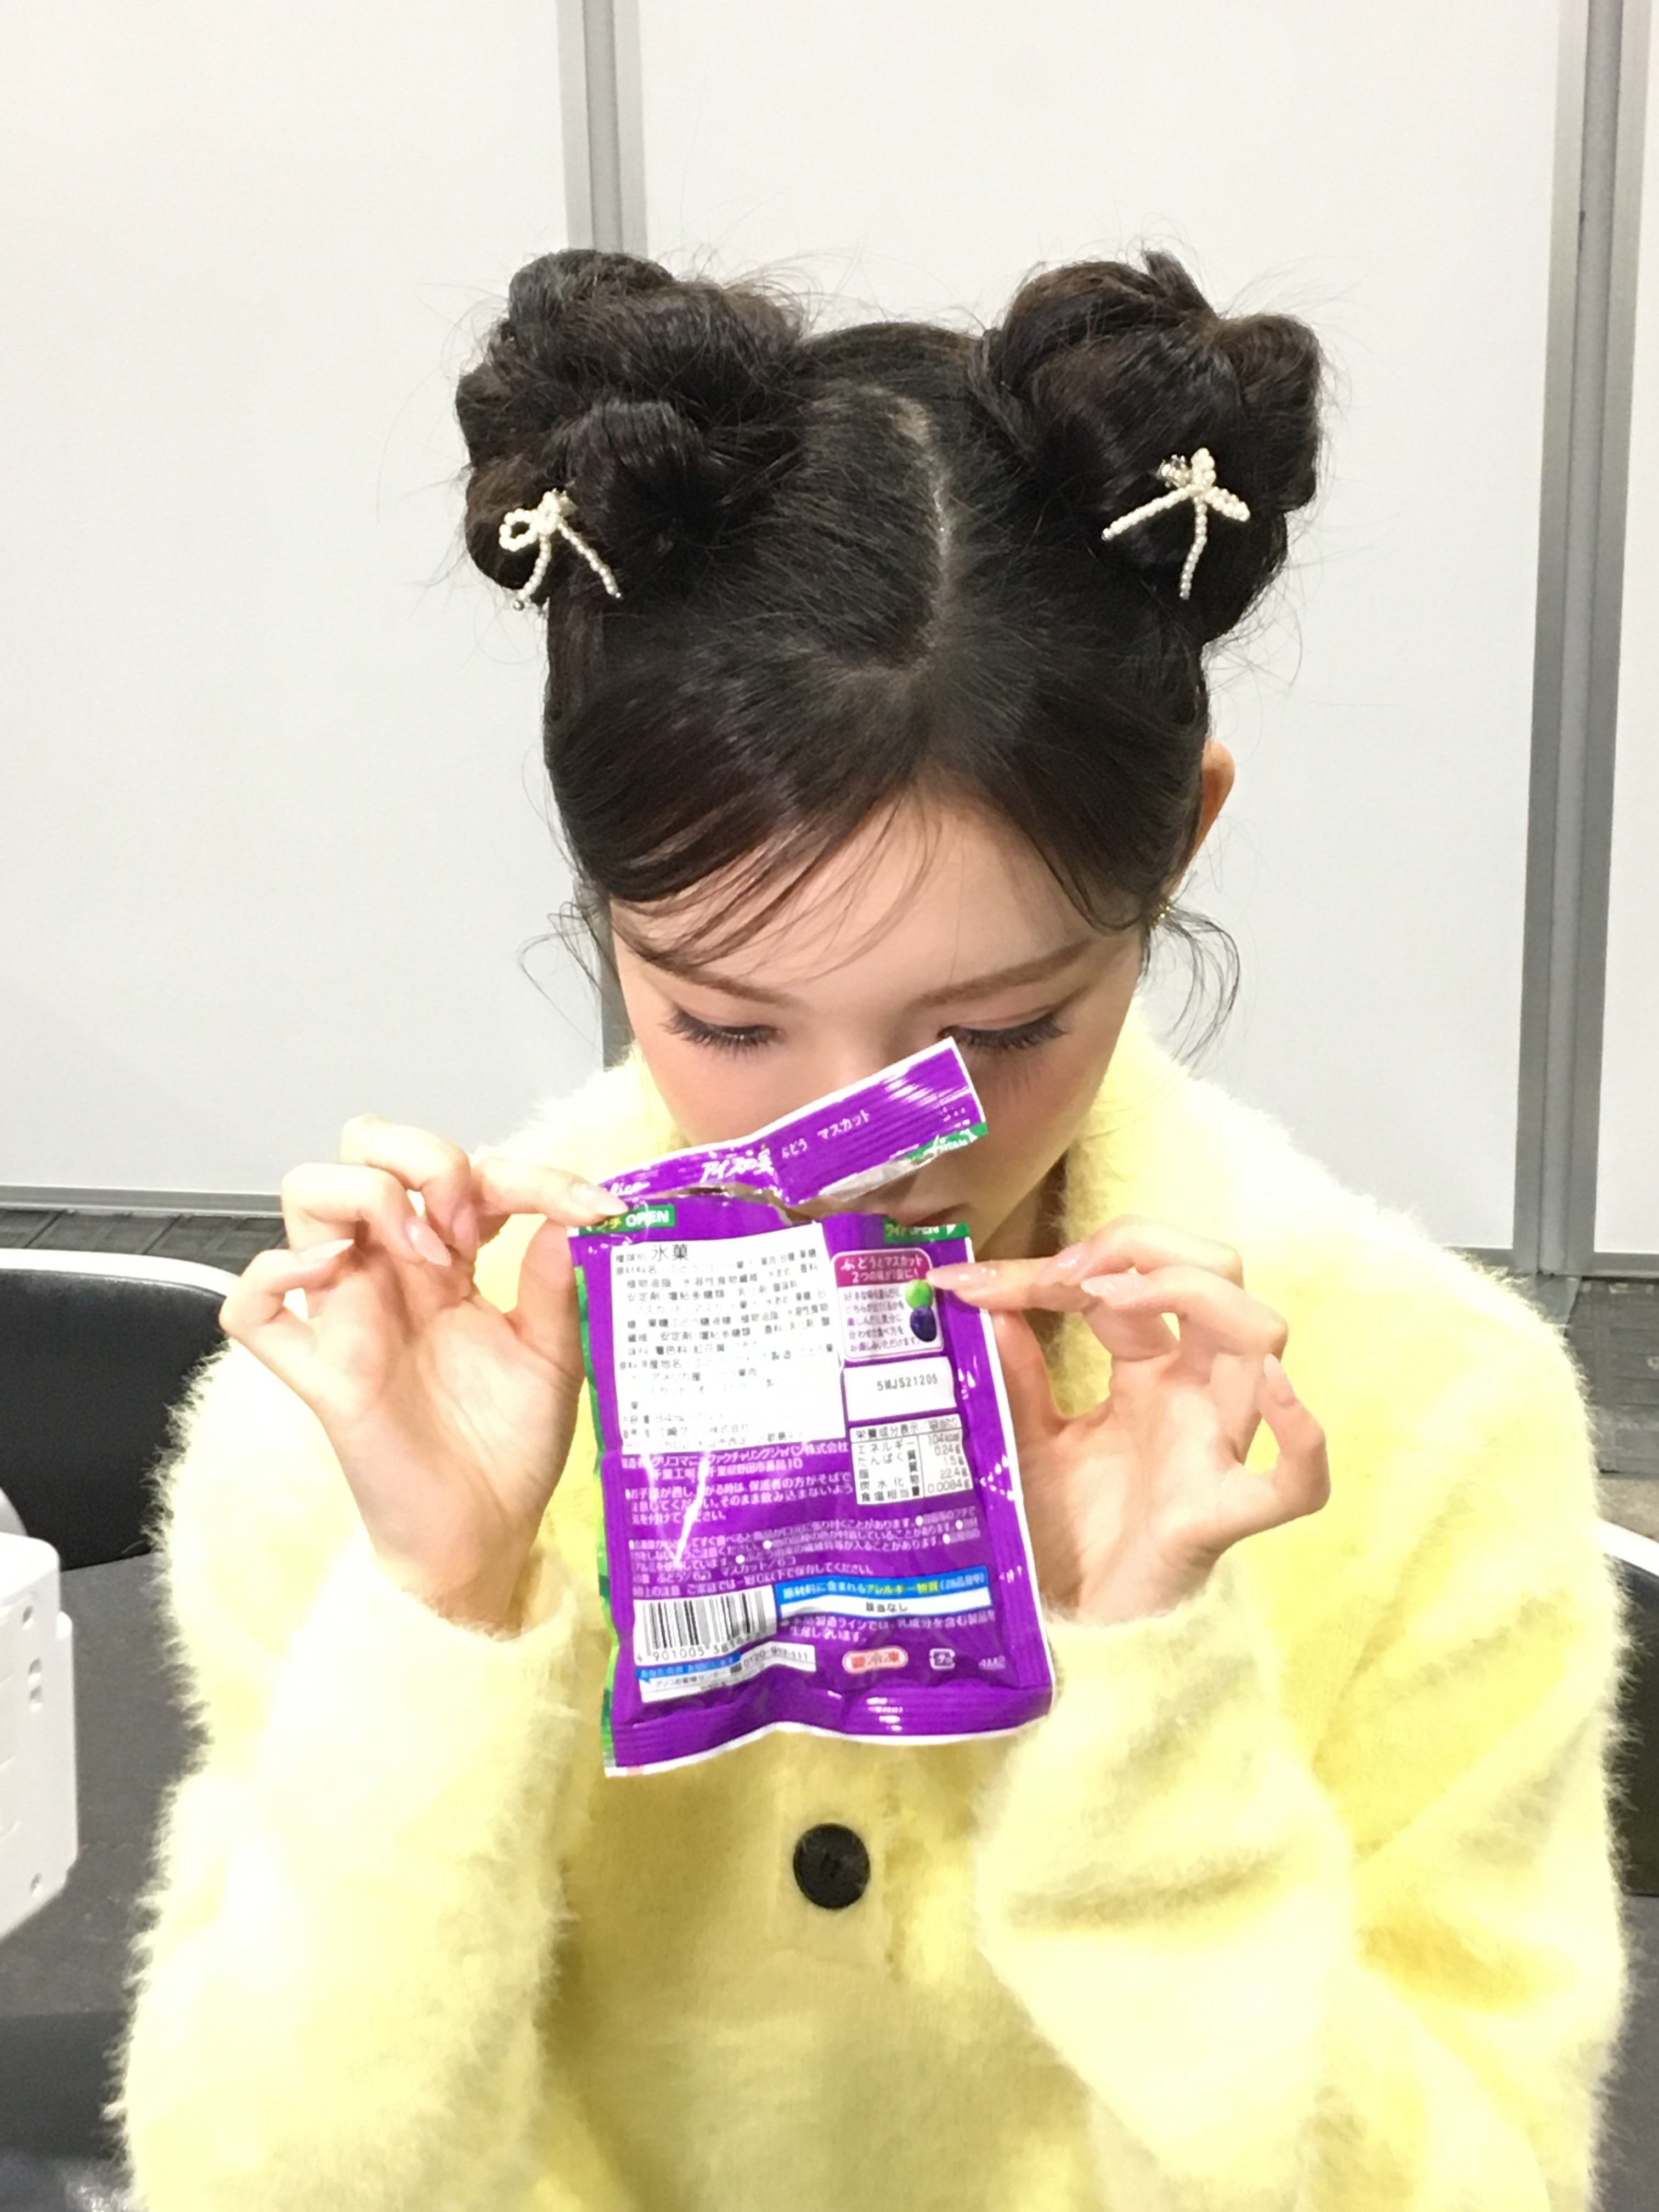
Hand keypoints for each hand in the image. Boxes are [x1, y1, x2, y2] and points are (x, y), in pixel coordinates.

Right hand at [218, 1116, 619, 1619]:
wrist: (487, 1535)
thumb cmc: (511, 1447)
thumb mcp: (556, 1354)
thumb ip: (555, 1281)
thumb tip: (570, 1214)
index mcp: (450, 1261)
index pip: (464, 1170)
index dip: (525, 1173)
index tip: (585, 1208)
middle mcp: (392, 1272)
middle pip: (362, 1149)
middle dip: (421, 1155)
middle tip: (471, 1222)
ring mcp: (348, 1314)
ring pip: (304, 1195)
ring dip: (367, 1196)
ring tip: (424, 1250)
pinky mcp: (319, 1372)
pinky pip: (251, 1306)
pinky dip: (277, 1272)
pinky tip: (336, 1275)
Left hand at [929, 1216, 1330, 1626]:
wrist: (1063, 1627)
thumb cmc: (1060, 1533)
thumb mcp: (1024, 1438)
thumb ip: (1015, 1375)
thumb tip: (982, 1303)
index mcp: (1148, 1370)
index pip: (1129, 1280)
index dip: (1060, 1264)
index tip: (972, 1283)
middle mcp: (1192, 1394)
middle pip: (1219, 1275)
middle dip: (1149, 1248)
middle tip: (1066, 1276)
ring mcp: (1214, 1449)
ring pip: (1264, 1340)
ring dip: (1202, 1296)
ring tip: (1116, 1299)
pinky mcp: (1218, 1516)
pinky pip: (1293, 1483)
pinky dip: (1299, 1435)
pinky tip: (1268, 1390)